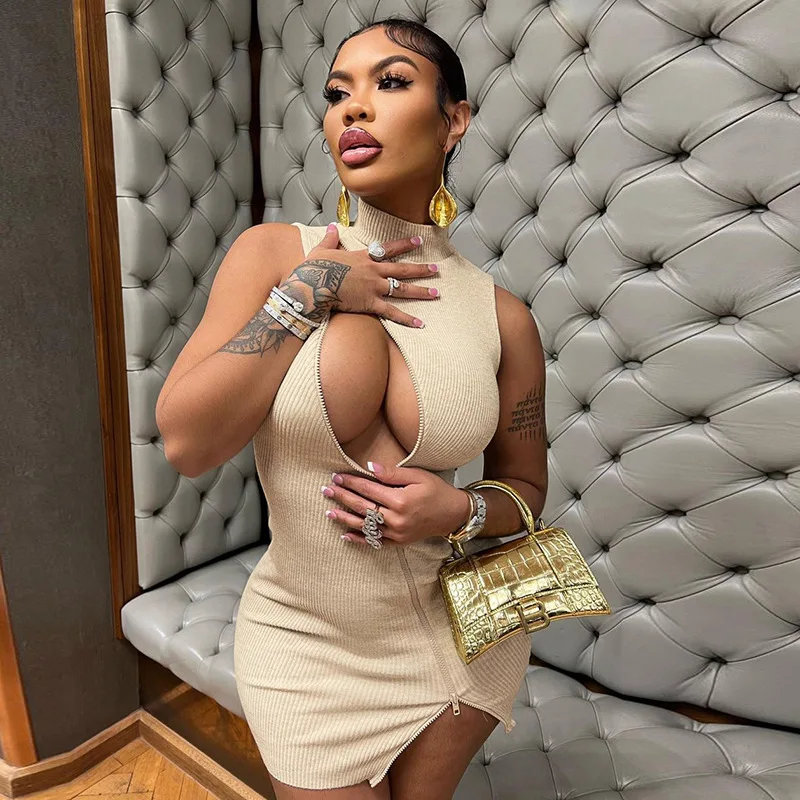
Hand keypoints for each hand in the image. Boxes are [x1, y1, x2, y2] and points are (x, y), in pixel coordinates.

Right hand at [282, 224, 440, 327]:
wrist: (312, 285)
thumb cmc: (314, 268)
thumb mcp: (321, 249)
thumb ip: (330, 238)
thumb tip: (332, 227)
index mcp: (363, 257)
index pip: (389, 248)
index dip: (405, 244)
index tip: (419, 241)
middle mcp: (373, 271)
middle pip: (402, 269)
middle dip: (421, 269)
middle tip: (436, 269)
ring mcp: (374, 287)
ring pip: (402, 289)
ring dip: (421, 291)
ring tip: (435, 293)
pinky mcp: (371, 303)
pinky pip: (393, 313)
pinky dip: (407, 319)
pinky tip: (420, 323)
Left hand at [321, 462, 469, 546]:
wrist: (453, 514)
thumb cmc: (437, 491)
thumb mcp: (418, 476)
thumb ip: (393, 473)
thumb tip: (370, 467)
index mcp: (400, 500)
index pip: (369, 489)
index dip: (351, 482)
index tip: (337, 476)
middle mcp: (396, 519)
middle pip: (363, 507)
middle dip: (343, 498)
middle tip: (327, 490)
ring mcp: (396, 533)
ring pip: (365, 526)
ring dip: (345, 519)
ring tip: (329, 512)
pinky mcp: (398, 542)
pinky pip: (375, 541)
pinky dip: (359, 539)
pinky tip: (345, 535)